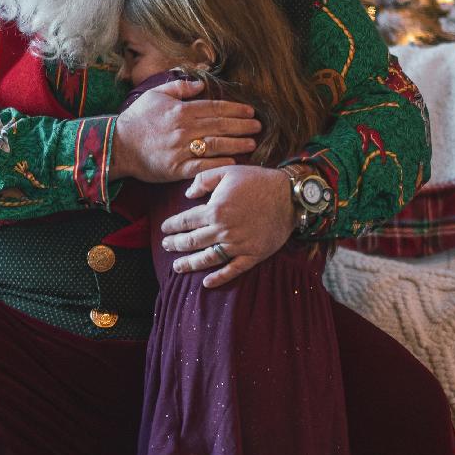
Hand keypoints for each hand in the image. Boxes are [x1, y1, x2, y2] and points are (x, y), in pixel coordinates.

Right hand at [110, 77, 259, 183]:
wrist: (117, 146)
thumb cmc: (136, 120)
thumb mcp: (155, 95)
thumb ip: (179, 88)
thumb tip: (200, 84)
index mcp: (181, 110)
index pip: (215, 108)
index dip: (236, 109)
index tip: (250, 111)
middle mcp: (184, 129)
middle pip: (221, 125)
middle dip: (243, 125)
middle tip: (258, 126)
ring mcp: (181, 150)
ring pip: (216, 145)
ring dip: (237, 144)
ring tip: (252, 143)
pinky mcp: (177, 169)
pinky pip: (203, 166)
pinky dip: (220, 164)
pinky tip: (234, 162)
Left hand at [160, 164, 294, 286]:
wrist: (290, 196)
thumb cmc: (258, 180)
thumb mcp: (228, 171)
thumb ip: (203, 180)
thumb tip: (187, 195)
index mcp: (215, 210)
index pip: (186, 221)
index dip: (172, 226)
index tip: (164, 229)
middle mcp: (223, 230)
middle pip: (192, 241)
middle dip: (176, 244)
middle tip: (166, 246)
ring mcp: (238, 245)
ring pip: (208, 258)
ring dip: (190, 264)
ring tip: (177, 267)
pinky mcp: (252, 255)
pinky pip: (232, 270)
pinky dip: (219, 278)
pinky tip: (206, 283)